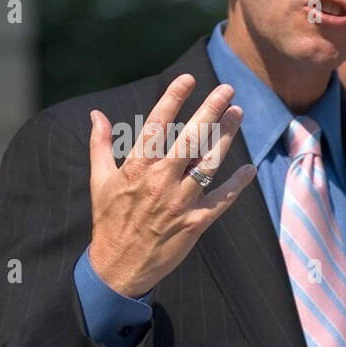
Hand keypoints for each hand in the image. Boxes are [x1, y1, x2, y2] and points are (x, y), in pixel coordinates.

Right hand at [88, 74, 254, 296]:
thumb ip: (100, 145)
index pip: (157, 125)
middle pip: (191, 139)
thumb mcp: (100, 181)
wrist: (118, 268)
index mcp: (137, 168)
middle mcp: (160, 182)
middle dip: (211, 111)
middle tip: (227, 89)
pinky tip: (250, 169)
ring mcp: (180, 202)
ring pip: (209, 164)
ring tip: (238, 114)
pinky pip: (222, 200)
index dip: (173, 99)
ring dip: (226, 137)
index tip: (188, 78)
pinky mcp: (195, 223)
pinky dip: (237, 185)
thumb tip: (96, 115)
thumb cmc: (109, 221)